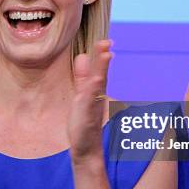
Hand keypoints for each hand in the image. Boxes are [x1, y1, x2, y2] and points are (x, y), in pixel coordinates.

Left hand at [68, 40, 112, 163]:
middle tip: (107, 42)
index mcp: (95, 89)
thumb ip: (82, 77)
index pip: (98, 68)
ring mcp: (94, 103)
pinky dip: (95, 87)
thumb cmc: (84, 122)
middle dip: (103, 56)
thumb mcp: (81, 94)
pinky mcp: (89, 112)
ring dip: (102, 68)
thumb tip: (82, 57)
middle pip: (101, 71)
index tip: (105, 41)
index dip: (100, 54)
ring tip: (106, 53)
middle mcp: (98, 94)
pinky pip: (93, 98)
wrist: (87, 147)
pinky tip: (96, 78)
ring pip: (99, 82)